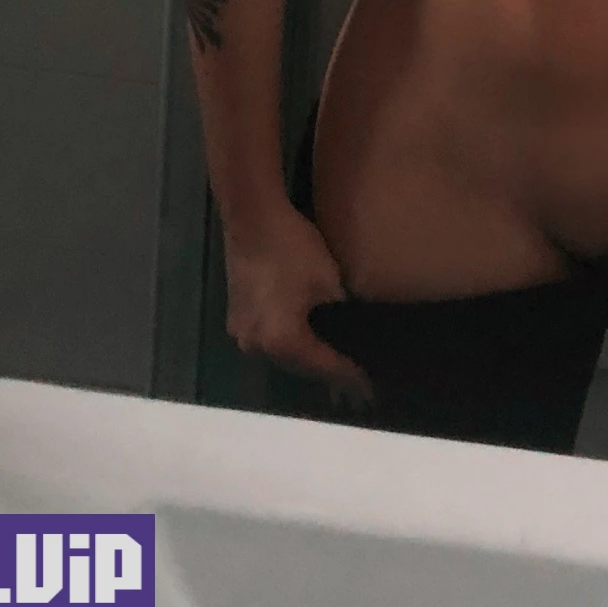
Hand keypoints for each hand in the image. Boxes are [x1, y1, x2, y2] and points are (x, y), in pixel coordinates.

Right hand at [224, 206, 372, 407]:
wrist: (251, 216)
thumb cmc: (293, 247)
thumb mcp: (329, 280)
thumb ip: (340, 312)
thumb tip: (352, 329)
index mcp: (283, 341)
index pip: (323, 367)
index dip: (349, 378)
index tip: (370, 390)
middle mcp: (258, 347)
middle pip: (300, 369)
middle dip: (327, 376)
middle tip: (354, 387)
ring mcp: (243, 334)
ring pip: (283, 357)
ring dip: (307, 363)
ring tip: (333, 372)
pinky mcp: (237, 318)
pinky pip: (269, 342)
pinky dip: (290, 346)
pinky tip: (306, 345)